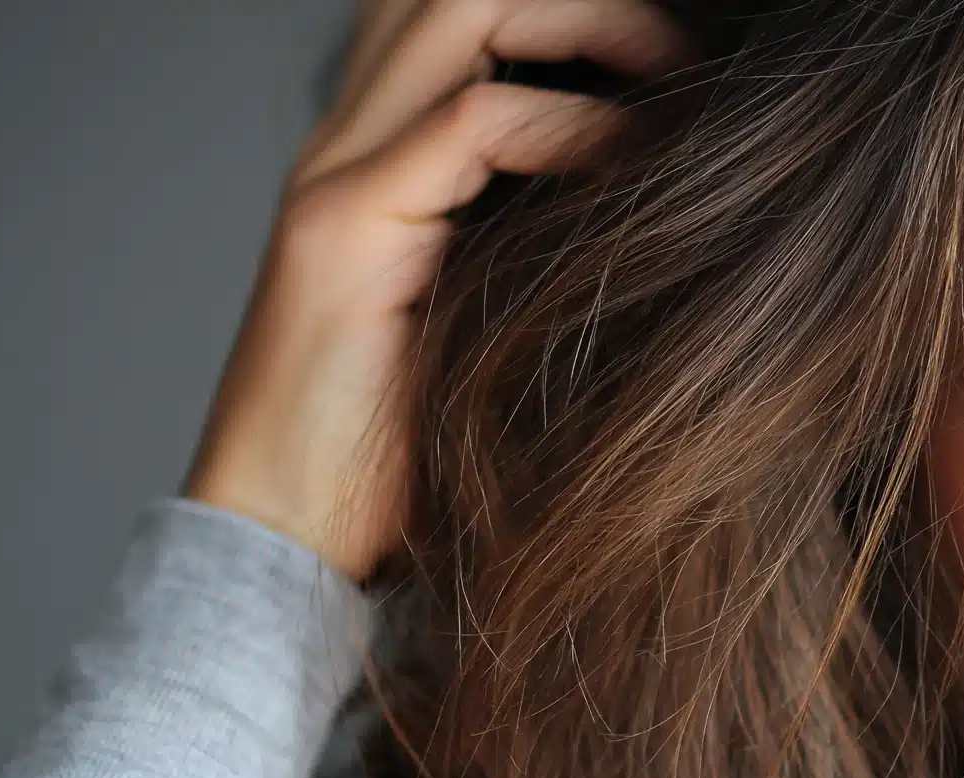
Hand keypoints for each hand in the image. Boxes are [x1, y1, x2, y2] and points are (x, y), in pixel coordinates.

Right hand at [184, 0, 684, 579]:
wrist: (281, 537)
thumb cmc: (387, 450)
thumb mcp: (471, 317)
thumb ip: (520, 238)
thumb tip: (652, 203)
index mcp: (370, 161)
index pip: (452, 25)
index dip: (561, 16)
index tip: (670, 65)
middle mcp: (344, 147)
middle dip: (582, 1)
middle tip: (683, 50)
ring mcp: (336, 179)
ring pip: (457, 15)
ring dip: (584, 23)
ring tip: (673, 76)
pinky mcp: (345, 232)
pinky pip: (476, 122)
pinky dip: (572, 127)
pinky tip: (633, 167)